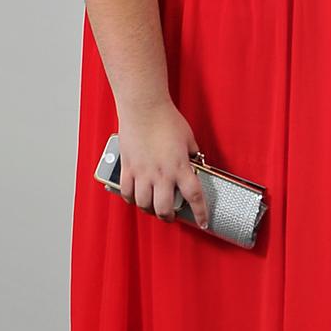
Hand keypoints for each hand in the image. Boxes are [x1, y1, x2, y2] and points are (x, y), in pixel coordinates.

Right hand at [117, 100, 207, 227]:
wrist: (144, 108)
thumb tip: (196, 161)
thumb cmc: (166, 119)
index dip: (200, 213)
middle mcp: (161, 174)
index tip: (203, 222)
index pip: (194, 196)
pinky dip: (131, 198)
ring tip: (153, 207)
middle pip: (164, 209)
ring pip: (144, 204)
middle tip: (171, 215)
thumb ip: (193, 153)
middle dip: (169, 217)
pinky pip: (127, 192)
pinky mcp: (127, 168)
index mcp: (180, 167)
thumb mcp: (188, 137)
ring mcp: (142, 173)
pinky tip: (136, 197)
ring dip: (149, 210)